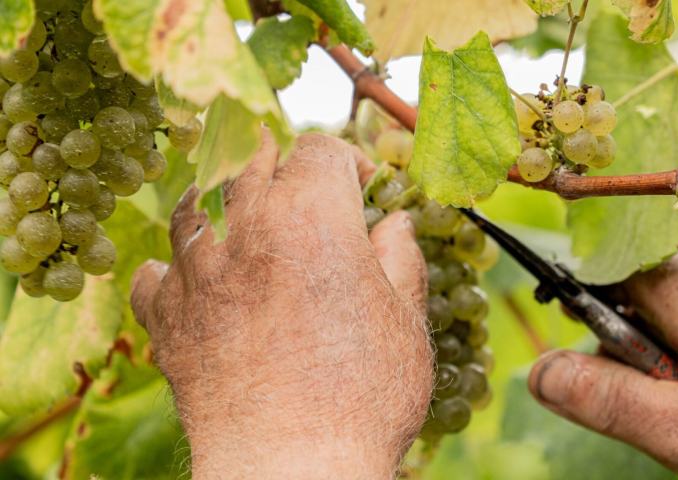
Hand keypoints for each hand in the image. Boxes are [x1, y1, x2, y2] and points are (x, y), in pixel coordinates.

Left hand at [131, 132, 432, 478]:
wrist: (290, 467)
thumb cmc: (362, 397)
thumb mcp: (404, 322)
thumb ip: (400, 258)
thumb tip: (395, 222)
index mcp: (311, 218)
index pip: (319, 150)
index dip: (345, 159)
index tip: (359, 186)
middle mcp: (246, 230)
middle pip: (254, 163)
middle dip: (284, 168)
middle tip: (303, 192)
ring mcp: (198, 273)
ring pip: (195, 205)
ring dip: (221, 202)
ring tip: (243, 219)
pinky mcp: (168, 319)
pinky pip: (156, 275)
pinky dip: (172, 270)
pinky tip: (189, 280)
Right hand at [529, 254, 677, 478]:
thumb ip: (610, 400)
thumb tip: (538, 372)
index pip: (612, 267)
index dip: (579, 292)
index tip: (567, 329)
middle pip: (628, 298)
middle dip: (614, 345)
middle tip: (637, 401)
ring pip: (653, 323)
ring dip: (644, 366)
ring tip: (677, 414)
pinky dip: (669, 373)